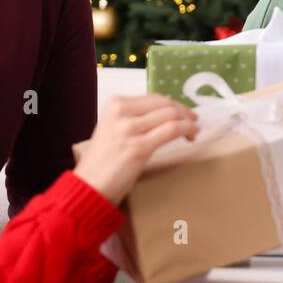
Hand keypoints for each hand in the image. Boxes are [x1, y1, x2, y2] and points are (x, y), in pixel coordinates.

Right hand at [75, 96, 198, 204]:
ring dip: (188, 122)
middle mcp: (120, 112)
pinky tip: (191, 136)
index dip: (174, 105)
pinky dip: (187, 130)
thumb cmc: (104, 160)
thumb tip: (166, 111)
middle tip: (193, 122)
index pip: (154, 98)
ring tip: (193, 132)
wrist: (90, 185)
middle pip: (165, 103)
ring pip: (171, 114)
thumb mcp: (113, 128)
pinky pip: (172, 130)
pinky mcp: (138, 147)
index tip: (183, 114)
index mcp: (115, 104)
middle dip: (184, 112)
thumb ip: (134, 117)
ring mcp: (129, 129)